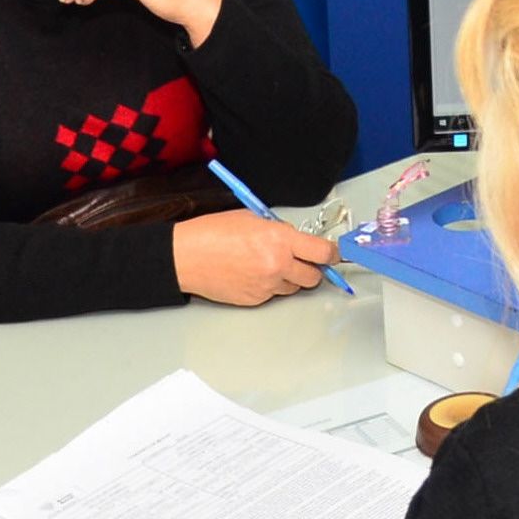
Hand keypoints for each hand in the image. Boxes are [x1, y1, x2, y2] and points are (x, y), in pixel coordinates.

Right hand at [172, 209, 333, 305]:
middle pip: (314, 276)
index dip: (332, 254)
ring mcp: (267, 285)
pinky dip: (269, 286)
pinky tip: (252, 274)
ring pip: (294, 287)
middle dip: (312, 269)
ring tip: (269, 265)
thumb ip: (280, 230)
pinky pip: (273, 295)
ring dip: (289, 278)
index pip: (324, 252)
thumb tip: (296, 239)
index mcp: (281, 240)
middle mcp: (278, 264)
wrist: (185, 256)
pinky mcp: (254, 299)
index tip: (332, 254)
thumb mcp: (253, 218)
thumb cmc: (213, 233)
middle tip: (302, 261)